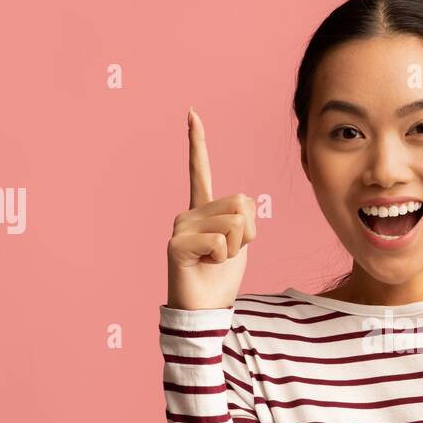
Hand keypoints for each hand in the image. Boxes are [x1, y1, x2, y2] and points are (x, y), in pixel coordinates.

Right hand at [166, 107, 257, 309]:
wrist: (205, 308)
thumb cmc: (221, 277)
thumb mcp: (240, 243)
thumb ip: (243, 219)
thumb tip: (243, 207)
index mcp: (204, 209)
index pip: (200, 170)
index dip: (197, 142)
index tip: (192, 113)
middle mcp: (188, 212)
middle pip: (240, 203)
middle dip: (247, 233)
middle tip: (227, 253)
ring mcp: (180, 226)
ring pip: (233, 224)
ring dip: (235, 248)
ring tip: (215, 260)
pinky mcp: (176, 244)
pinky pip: (219, 241)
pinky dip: (222, 258)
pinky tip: (205, 265)